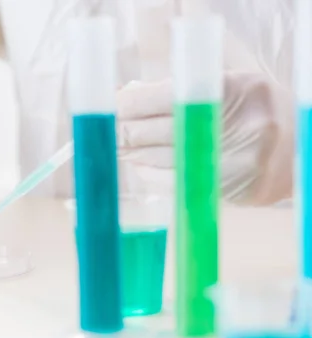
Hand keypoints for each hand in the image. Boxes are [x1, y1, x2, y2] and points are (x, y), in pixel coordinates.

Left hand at [117, 72, 293, 205]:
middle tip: (104, 131)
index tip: (107, 107)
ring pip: (157, 160)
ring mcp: (229, 164)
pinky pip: (172, 183)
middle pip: (152, 132)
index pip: (158, 99)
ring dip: (131, 153)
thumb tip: (125, 96)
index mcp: (229, 91)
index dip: (125, 105)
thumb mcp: (224, 86)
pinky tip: (139, 165)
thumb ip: (178, 91)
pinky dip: (150, 173)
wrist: (296, 151)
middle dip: (121, 131)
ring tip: (117, 147)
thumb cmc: (253, 111)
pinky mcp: (226, 191)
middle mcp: (230, 128)